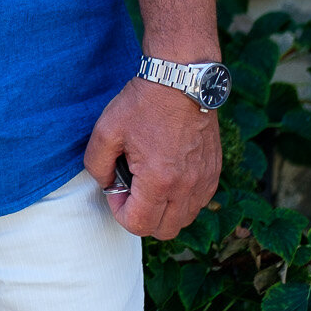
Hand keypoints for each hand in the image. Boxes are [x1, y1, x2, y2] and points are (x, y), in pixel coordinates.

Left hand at [83, 76, 221, 238]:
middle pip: (164, 231)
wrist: (180, 80)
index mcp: (159, 181)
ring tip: (149, 179)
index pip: (138, 225)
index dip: (119, 211)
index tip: (115, 186)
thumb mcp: (106, 131)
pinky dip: (181, 198)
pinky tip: (167, 172)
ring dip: (163, 210)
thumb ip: (97, 165)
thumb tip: (106, 184)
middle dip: (142, 216)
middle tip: (131, 186)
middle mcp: (187, 187)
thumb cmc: (142, 103)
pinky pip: (198, 202)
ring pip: (184, 219)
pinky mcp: (214, 172)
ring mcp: (204, 181)